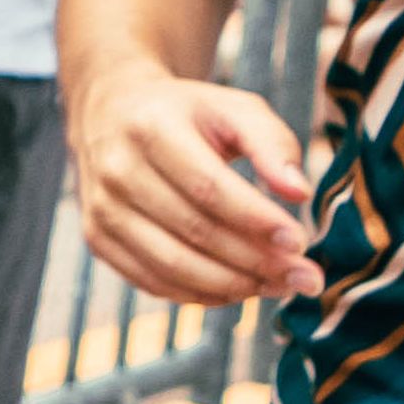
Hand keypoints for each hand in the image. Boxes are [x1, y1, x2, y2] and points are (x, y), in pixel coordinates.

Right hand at [70, 54, 320, 305]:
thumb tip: (299, 194)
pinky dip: (202, 295)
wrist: (112, 113)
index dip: (257, 220)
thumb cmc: (188, 114)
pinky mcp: (98, 239)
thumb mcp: (234, 109)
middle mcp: (117, 170)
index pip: (208, 187)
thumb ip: (273, 143)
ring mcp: (102, 209)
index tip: (301, 242)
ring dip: (234, 285)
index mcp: (150, 128)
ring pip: (173, 266)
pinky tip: (241, 288)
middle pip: (194, 231)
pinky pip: (154, 282)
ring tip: (280, 286)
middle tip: (305, 277)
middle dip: (257, 261)